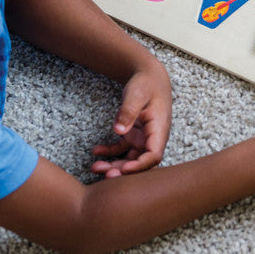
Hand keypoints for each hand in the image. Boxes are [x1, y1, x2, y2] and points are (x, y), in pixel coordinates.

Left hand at [91, 59, 171, 177]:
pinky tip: (96, 152)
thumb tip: (119, 130)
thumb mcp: (137, 94)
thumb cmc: (146, 84)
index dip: (140, 166)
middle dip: (124, 171)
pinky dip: (109, 152)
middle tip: (106, 176)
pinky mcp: (133, 135)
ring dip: (114, 165)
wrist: (149, 77)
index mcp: (159, 129)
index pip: (154, 155)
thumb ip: (128, 112)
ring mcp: (142, 138)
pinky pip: (121, 149)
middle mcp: (152, 137)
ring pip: (130, 159)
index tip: (123, 169)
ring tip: (95, 167)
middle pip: (140, 161)